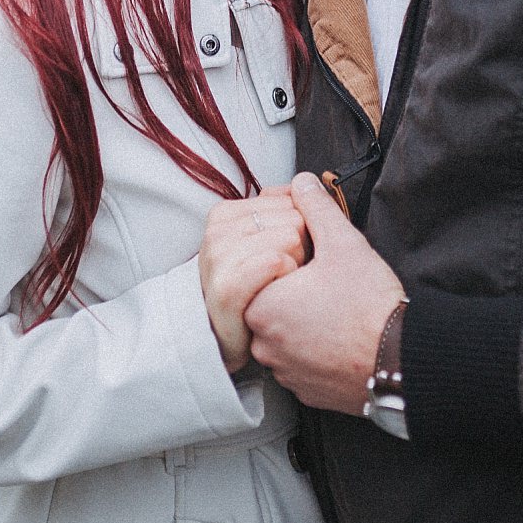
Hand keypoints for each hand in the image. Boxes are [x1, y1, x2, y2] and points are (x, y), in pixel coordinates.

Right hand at [199, 187, 307, 373]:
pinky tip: (281, 288)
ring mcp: (217, 260)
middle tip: (284, 273)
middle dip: (300, 246)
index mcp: (224, 215)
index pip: (288, 200)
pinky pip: (274, 261)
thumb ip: (287, 207)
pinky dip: (287, 274)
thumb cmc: (258, 291)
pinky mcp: (225, 290)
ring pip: (287, 237)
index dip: (300, 227)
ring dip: (297, 264)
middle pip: (291, 218)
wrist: (234, 340)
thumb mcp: (271, 241)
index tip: (287, 251)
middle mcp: (216, 233)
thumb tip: (305, 182)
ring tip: (282, 285)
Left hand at [245, 173, 405, 413]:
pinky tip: (343, 335)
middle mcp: (263, 344)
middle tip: (331, 283)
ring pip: (286, 333)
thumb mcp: (343, 243)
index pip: (264, 271)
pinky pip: (302, 362)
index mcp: (260, 305)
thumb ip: (316, 208)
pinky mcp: (305, 392)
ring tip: (340, 309)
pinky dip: (317, 348)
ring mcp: (284, 372)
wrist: (401, 361)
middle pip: (273, 302)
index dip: (293, 259)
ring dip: (305, 320)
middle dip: (297, 290)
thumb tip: (303, 182)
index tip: (319, 262)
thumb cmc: (369, 304)